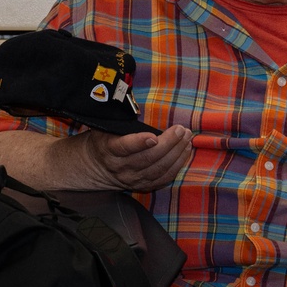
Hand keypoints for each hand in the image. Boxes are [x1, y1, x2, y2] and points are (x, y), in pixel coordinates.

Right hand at [78, 124, 193, 191]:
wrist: (98, 167)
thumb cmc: (107, 140)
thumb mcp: (106, 126)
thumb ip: (120, 117)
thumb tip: (133, 100)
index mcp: (109, 150)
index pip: (124, 147)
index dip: (139, 143)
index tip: (154, 137)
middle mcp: (121, 167)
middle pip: (148, 158)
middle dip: (169, 143)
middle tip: (181, 130)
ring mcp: (133, 179)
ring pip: (159, 168)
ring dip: (177, 152)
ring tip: (187, 137)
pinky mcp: (144, 186)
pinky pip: (165, 178)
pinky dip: (178, 164)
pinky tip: (186, 150)